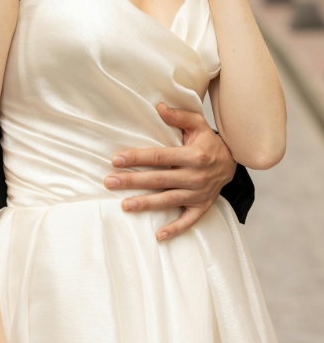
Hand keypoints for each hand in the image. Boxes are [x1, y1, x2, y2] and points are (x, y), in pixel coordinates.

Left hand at [104, 104, 236, 239]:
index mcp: (193, 155)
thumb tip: (159, 107)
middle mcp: (196, 176)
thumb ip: (178, 116)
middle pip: (158, 180)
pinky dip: (175, 229)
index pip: (159, 157)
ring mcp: (199, 194)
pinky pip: (188, 221)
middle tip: (110, 182)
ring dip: (146, 204)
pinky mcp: (202, 206)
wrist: (232, 162)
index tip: (116, 160)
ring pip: (168, 200)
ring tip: (125, 205)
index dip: (137, 158)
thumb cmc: (208, 141)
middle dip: (132, 181)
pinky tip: (158, 235)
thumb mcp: (197, 123)